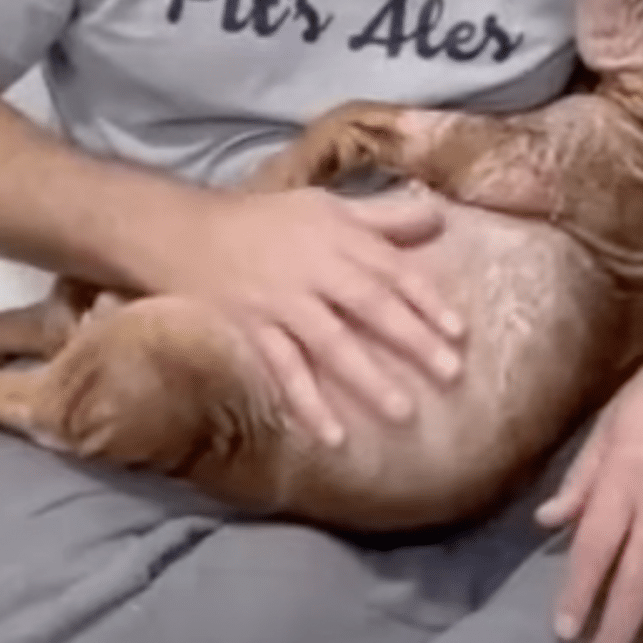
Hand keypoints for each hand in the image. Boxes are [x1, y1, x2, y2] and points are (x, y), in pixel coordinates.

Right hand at [174, 186, 464, 445]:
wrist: (183, 231)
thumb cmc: (267, 220)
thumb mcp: (327, 206)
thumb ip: (383, 217)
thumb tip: (440, 217)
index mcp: (337, 235)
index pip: (391, 268)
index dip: (427, 299)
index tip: (459, 332)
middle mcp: (312, 267)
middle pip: (369, 304)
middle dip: (411, 339)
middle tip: (451, 373)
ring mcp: (279, 301)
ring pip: (330, 341)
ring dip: (367, 377)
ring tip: (403, 413)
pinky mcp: (250, 329)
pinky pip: (282, 369)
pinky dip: (306, 401)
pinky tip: (332, 436)